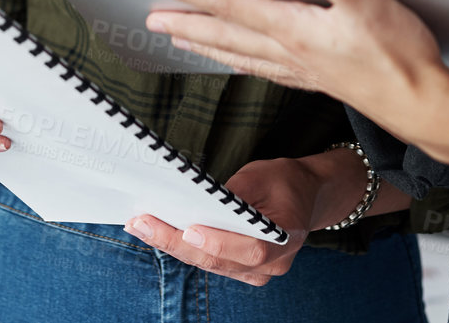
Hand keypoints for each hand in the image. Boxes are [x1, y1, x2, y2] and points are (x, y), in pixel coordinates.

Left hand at [123, 149, 366, 285]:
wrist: (306, 197)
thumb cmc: (285, 182)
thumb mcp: (263, 176)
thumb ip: (234, 195)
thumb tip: (196, 202)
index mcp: (286, 238)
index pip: (251, 248)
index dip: (219, 242)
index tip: (189, 229)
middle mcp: (273, 265)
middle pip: (221, 261)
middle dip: (177, 242)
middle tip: (142, 224)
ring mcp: (257, 273)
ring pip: (210, 265)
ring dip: (174, 246)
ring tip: (142, 226)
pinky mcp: (243, 272)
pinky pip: (211, 263)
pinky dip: (185, 249)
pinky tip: (160, 234)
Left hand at [146, 0, 448, 151]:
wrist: (425, 105)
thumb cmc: (403, 57)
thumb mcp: (370, 4)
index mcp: (297, 31)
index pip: (233, 5)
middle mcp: (291, 53)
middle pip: (226, 34)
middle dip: (186, 22)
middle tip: (150, 18)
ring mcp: (302, 70)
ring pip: (240, 55)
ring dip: (206, 44)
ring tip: (180, 38)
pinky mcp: (317, 79)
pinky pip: (263, 68)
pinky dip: (240, 61)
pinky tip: (239, 60)